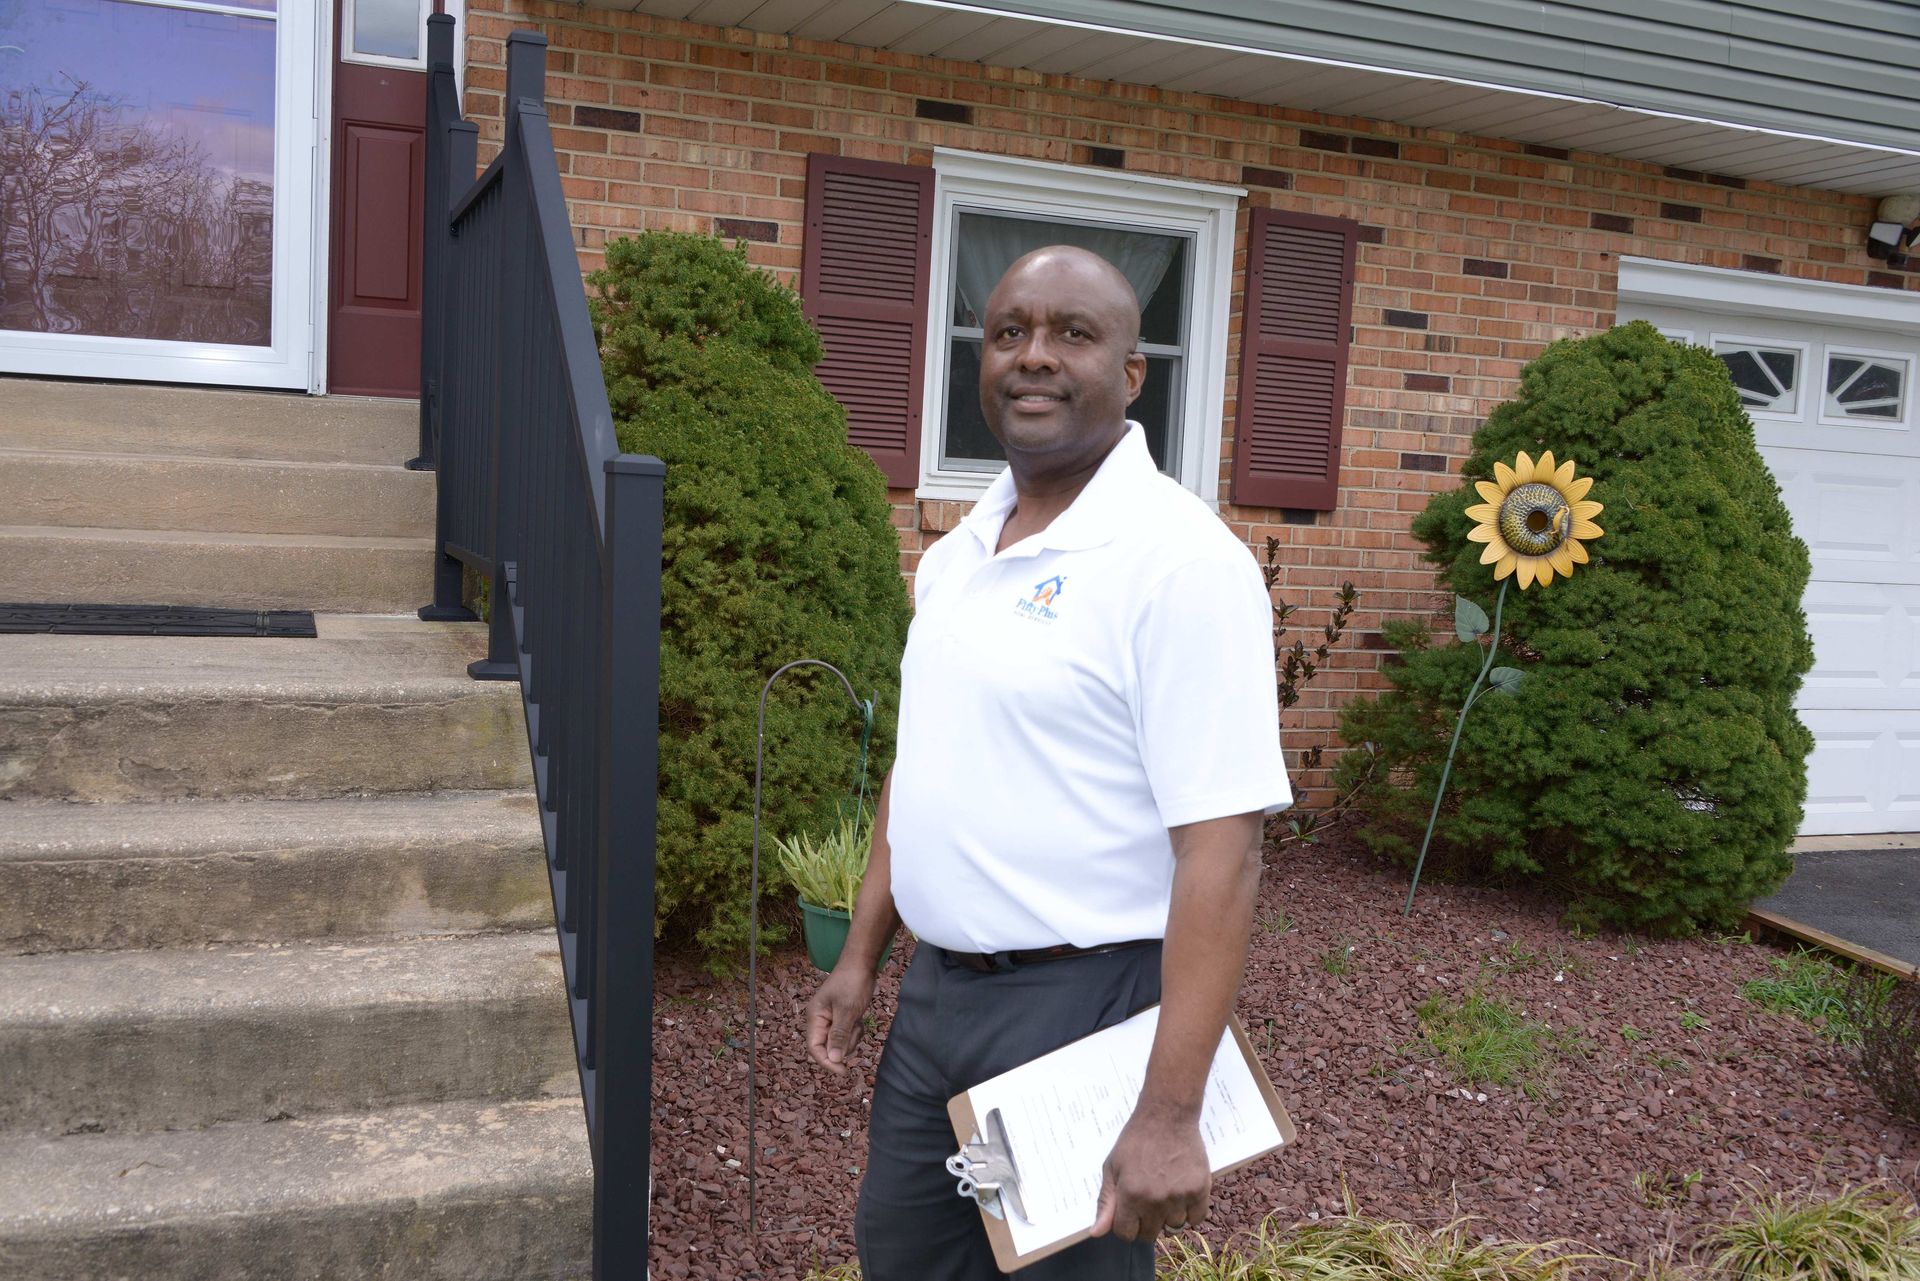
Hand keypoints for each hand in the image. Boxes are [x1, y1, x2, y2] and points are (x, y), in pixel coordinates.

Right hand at [805, 963, 876, 1073]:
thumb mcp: (847, 1011)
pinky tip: (860, 1019)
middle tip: (855, 1030)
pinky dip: (855, 1031)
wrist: (862, 963)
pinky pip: (848, 1034)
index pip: (814, 1048)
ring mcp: (831, 1019)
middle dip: (844, 1045)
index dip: (827, 1062)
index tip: (843, 1071)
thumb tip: (833, 1059)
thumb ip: (839, 1036)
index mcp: (815, 1017)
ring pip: (840, 1042)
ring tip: (858, 1021)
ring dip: (852, 1038)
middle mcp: (820, 1020)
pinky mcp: (842, 1017)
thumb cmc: (852, 983)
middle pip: (828, 1047)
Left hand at [1088, 1107, 1210, 1240]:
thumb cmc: (1136, 1140)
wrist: (1167, 1115)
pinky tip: (1182, 1194)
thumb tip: (1097, 1233)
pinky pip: (1196, 1218)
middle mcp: (1155, 1200)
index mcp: (1130, 1195)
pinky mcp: (1200, 1189)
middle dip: (1146, 1223)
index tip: (1130, 1214)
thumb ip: (1106, 1202)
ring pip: (1174, 1227)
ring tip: (1166, 1192)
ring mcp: (1179, 1196)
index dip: (1126, 1225)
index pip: (1127, 1234)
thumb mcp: (1112, 1167)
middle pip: (1150, 1235)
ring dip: (1169, 1215)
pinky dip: (1190, 1211)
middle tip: (1148, 1200)